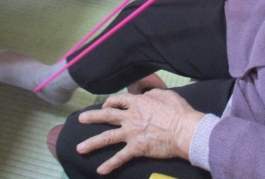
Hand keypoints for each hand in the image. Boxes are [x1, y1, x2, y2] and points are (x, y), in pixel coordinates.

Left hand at [76, 89, 204, 174]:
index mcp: (139, 102)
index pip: (120, 100)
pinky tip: (100, 170)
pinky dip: (110, 164)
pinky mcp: (136, 148)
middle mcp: (131, 117)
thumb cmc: (179, 112)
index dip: (111, 102)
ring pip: (107, 137)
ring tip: (79, 148)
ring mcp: (132, 133)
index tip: (106, 105)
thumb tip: (147, 95)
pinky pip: (120, 157)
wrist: (184, 130)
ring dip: (92, 143)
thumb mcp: (166, 95)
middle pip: (107, 116)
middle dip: (92, 117)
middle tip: (81, 119)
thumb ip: (152, 94)